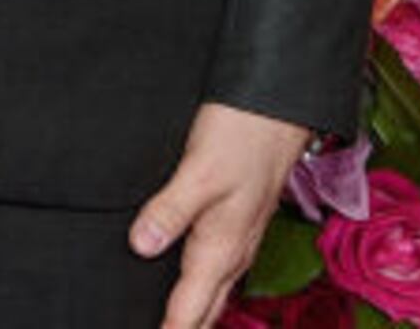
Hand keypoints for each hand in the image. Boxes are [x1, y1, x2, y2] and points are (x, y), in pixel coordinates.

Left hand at [130, 101, 311, 328]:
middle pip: (205, 312)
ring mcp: (238, 241)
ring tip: (170, 326)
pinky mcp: (237, 225)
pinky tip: (188, 286)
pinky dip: (202, 291)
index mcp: (222, 247)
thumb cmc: (243, 138)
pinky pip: (218, 273)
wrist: (278, 112)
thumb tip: (141, 245)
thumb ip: (169, 211)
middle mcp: (233, 252)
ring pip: (214, 295)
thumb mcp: (199, 172)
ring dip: (194, 316)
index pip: (190, 310)